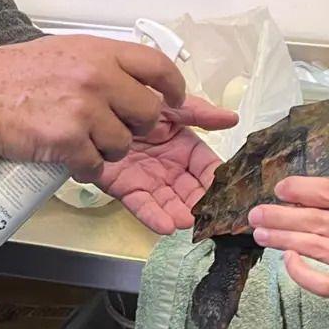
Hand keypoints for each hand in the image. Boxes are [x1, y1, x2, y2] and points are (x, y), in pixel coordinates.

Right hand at [0, 35, 185, 182]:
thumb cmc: (19, 74)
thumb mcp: (70, 52)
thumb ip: (106, 65)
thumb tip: (140, 85)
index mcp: (102, 52)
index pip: (158, 67)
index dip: (175, 87)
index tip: (178, 101)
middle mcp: (99, 78)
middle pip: (148, 114)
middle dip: (137, 127)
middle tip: (113, 127)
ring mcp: (86, 110)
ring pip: (123, 145)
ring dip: (107, 150)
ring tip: (81, 140)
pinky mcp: (70, 141)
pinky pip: (96, 166)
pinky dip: (85, 167)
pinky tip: (68, 156)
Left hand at [98, 95, 237, 234]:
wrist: (95, 106)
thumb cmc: (134, 102)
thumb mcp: (170, 105)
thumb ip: (200, 113)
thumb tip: (233, 119)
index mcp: (185, 147)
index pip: (206, 167)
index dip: (216, 180)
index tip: (226, 193)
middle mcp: (171, 167)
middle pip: (190, 190)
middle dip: (199, 204)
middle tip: (207, 215)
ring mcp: (150, 180)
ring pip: (168, 201)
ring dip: (178, 213)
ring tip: (186, 222)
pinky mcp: (126, 189)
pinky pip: (142, 205)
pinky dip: (153, 217)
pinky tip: (165, 226)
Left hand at [248, 176, 328, 328]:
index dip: (300, 188)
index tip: (279, 187)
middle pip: (315, 219)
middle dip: (279, 215)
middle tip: (254, 213)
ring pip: (313, 247)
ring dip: (282, 238)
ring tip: (261, 233)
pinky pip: (323, 283)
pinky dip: (301, 272)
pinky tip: (287, 261)